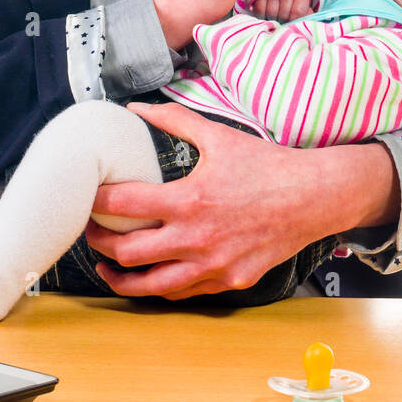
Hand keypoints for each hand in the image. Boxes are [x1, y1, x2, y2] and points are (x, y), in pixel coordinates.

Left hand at [84, 101, 331, 298]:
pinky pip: (184, 292)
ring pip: (150, 286)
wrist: (314, 197)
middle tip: (90, 231)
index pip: (124, 206)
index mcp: (190, 201)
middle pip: (127, 253)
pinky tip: (150, 275)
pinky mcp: (229, 281)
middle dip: (99, 242)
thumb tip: (136, 109)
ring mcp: (214, 266)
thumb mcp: (218, 136)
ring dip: (121, 277)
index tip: (87, 198)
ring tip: (106, 266)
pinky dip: (160, 285)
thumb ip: (174, 120)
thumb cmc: (267, 165)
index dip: (96, 203)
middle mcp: (197, 239)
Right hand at [249, 0, 314, 22]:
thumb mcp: (304, 4)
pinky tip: (265, 11)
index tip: (291, 19)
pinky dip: (261, 14)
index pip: (297, 13)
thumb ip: (307, 14)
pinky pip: (259, 10)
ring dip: (271, 18)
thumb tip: (305, 23)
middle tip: (282, 17)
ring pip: (271, 14)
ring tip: (274, 14)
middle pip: (283, 15)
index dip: (293, 20)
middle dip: (282, 19)